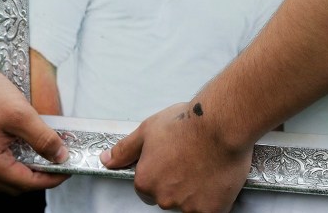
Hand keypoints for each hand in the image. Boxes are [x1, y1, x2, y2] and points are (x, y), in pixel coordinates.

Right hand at [0, 31, 68, 193]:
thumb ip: (43, 138)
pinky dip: (0, 163)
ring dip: (15, 172)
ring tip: (34, 155)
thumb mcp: (21, 113)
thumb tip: (60, 156)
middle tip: (52, 162)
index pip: (24, 182)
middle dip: (33, 178)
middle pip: (9, 185)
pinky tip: (11, 147)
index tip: (65, 170)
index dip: (49, 179)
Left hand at [102, 102, 251, 212]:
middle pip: (168, 197)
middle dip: (178, 183)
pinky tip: (217, 179)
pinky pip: (210, 210)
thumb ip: (125, 149)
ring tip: (207, 166)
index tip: (174, 161)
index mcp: (146, 180)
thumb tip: (106, 160)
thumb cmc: (187, 123)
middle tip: (193, 160)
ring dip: (197, 191)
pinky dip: (214, 199)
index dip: (162, 173)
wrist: (221, 124)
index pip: (147, 188)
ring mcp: (187, 206)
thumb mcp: (148, 129)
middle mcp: (163, 198)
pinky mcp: (211, 211)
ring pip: (189, 204)